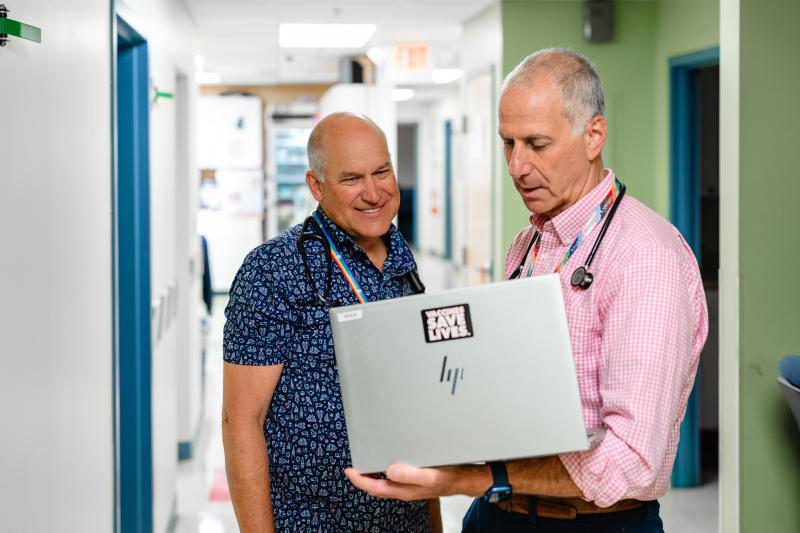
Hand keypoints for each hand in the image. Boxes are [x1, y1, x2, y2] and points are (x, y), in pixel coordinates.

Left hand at [344, 463, 491, 500]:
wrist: (467, 479)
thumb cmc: (451, 477)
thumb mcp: (432, 476)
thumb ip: (411, 475)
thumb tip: (389, 471)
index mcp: (405, 490)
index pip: (376, 488)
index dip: (360, 480)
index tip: (349, 470)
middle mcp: (404, 489)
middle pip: (377, 487)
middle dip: (363, 477)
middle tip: (353, 464)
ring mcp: (409, 485)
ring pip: (384, 482)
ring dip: (373, 474)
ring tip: (365, 461)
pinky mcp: (415, 479)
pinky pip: (394, 478)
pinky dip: (384, 470)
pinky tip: (385, 460)